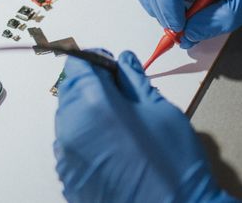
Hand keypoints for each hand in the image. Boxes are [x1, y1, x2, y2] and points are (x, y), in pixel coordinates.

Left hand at [53, 50, 235, 202]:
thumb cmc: (174, 166)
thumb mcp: (161, 111)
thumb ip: (135, 81)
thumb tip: (124, 63)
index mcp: (94, 105)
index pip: (78, 66)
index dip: (96, 61)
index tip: (111, 67)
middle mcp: (72, 130)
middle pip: (69, 91)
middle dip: (91, 88)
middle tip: (120, 96)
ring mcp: (67, 159)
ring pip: (69, 121)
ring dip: (87, 116)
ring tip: (119, 127)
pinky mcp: (69, 181)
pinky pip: (71, 150)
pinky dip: (86, 143)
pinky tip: (113, 150)